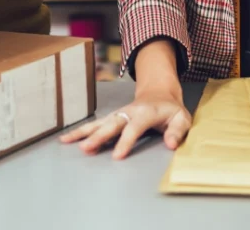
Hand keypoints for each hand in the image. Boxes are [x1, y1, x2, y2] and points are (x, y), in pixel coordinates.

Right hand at [60, 83, 191, 159]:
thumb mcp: (182, 118)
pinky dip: (80, 131)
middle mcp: (129, 111)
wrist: (159, 93)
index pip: (134, 127)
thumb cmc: (170, 109)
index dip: (126, 141)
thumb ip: (177, 131)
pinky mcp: (112, 118)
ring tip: (67, 141)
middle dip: (98, 136)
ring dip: (84, 132)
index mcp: (146, 112)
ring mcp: (119, 114)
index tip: (117, 156)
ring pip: (99, 122)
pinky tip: (67, 138)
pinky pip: (96, 124)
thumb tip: (170, 144)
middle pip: (112, 124)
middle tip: (86, 148)